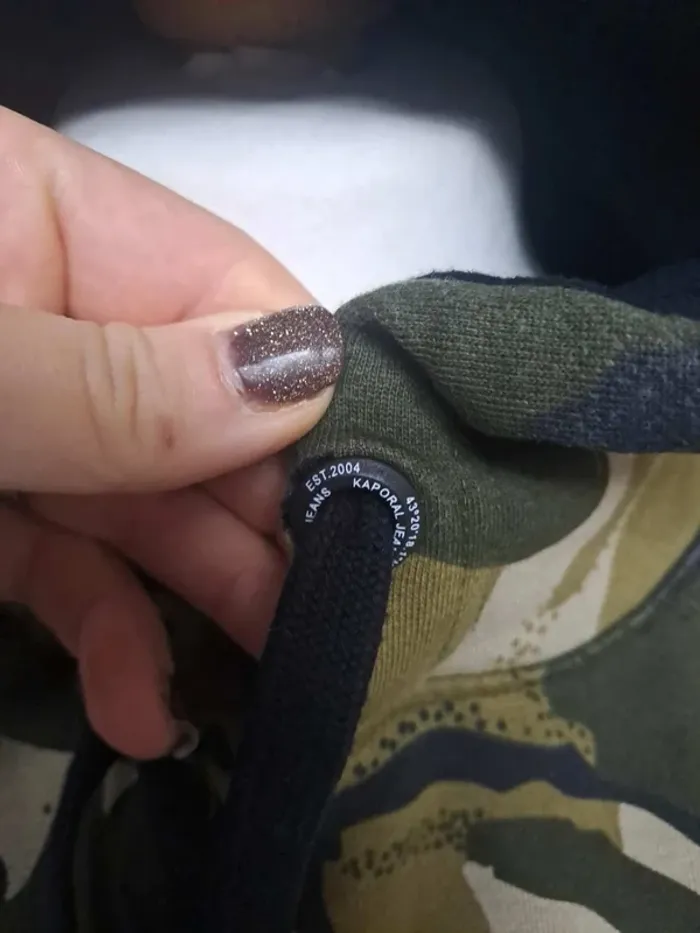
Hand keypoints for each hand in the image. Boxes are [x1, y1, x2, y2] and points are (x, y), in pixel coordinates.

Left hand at [0, 107, 342, 758]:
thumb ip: (115, 379)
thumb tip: (305, 374)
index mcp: (57, 222)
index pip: (238, 299)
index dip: (306, 401)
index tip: (359, 512)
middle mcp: (57, 315)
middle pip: (208, 418)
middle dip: (269, 522)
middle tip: (325, 627)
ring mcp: (22, 419)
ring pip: (147, 504)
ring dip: (197, 599)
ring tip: (254, 684)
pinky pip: (71, 562)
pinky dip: (107, 636)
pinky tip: (136, 708)